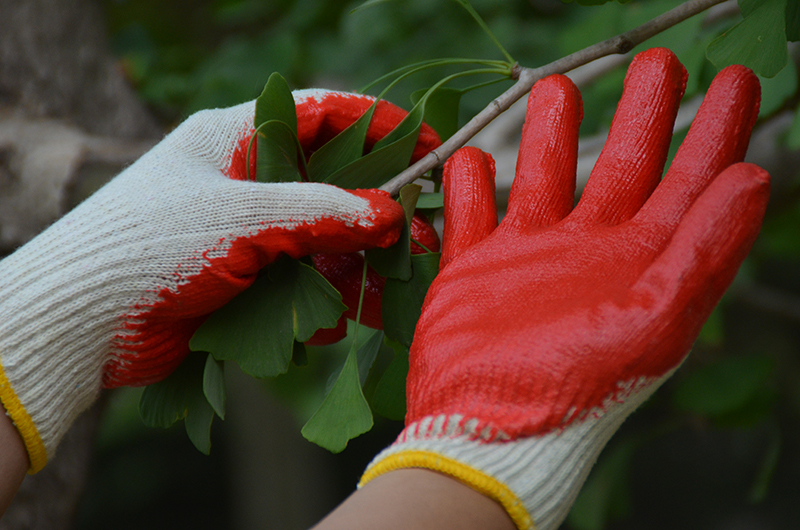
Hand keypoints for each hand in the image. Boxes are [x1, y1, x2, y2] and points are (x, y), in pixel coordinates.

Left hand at [0, 90, 438, 471]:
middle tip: (422, 237)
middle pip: (331, 183)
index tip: (429, 145)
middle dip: (378, 213)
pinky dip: (322, 301)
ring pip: (321, 239)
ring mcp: (244, 230)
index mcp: (234, 137)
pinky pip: (300, 281)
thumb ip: (319, 213)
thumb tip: (389, 213)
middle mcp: (243, 178)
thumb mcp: (242, 218)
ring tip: (389, 291)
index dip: (380, 126)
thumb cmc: (149, 247)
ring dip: (356, 266)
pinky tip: (335, 322)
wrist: (80, 323)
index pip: (323, 115)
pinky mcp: (242, 277)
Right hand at [361, 48, 768, 529]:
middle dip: (642, 112)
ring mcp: (528, 255)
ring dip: (551, 131)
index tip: (736, 79)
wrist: (482, 432)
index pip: (691, 183)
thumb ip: (702, 252)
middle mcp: (589, 252)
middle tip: (657, 63)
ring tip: (560, 85)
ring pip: (544, 174)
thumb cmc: (572, 389)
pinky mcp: (472, 267)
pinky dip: (469, 182)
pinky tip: (472, 158)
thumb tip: (754, 178)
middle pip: (622, 164)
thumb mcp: (651, 323)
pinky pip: (470, 210)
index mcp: (640, 264)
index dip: (717, 131)